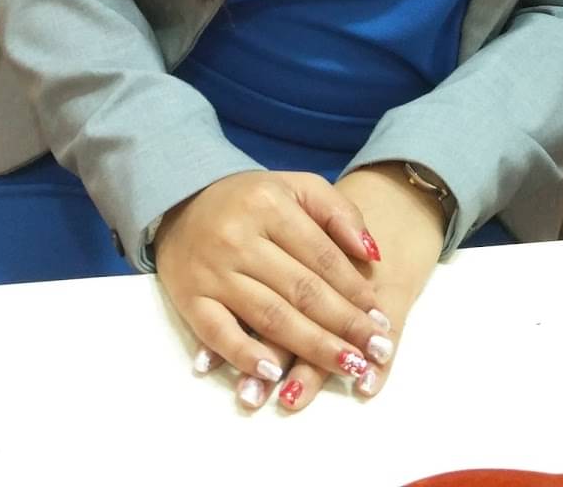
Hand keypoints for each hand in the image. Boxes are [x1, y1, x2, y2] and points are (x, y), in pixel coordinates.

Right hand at [196, 163, 445, 412]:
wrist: (180, 201)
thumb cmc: (248, 199)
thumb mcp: (295, 187)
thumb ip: (337, 212)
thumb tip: (372, 254)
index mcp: (269, 204)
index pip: (323, 256)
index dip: (356, 290)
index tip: (382, 318)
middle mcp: (240, 237)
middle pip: (302, 290)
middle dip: (345, 325)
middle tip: (377, 351)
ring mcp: (213, 271)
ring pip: (271, 316)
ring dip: (313, 347)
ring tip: (348, 367)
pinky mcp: (190, 299)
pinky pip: (220, 334)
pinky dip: (246, 356)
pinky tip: (275, 374)